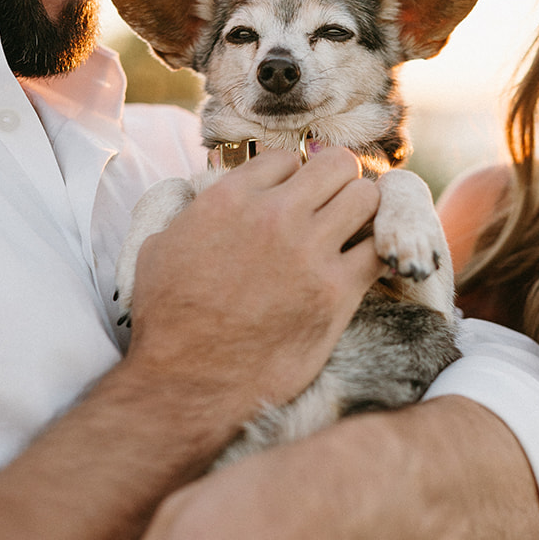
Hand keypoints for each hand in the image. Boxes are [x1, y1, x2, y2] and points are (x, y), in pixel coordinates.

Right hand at [125, 146, 380, 428]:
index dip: (292, 177)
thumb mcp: (159, 246)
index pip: (286, 159)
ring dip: (362, 213)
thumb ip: (188, 211)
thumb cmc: (167, 320)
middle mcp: (274, 215)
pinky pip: (379, 249)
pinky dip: (379, 252)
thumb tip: (200, 199)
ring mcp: (309, 251)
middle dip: (337, 183)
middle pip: (336, 166)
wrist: (189, 380)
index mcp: (230, 198)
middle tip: (332, 210)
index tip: (292, 201)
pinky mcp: (336, 291)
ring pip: (366, 197)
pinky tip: (366, 265)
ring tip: (351, 235)